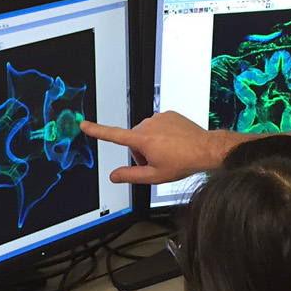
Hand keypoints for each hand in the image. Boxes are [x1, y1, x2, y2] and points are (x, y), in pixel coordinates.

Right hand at [82, 112, 236, 184]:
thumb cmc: (183, 162)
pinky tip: (173, 143)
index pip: (114, 135)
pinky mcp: (168, 114)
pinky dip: (162, 135)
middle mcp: (148, 124)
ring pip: (145, 133)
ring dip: (151, 143)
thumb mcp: (154, 176)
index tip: (84, 125)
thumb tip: (113, 176)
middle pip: (133, 140)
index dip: (97, 131)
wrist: (205, 149)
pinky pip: (158, 126)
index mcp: (143, 139)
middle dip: (140, 152)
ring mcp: (159, 117)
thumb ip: (130, 176)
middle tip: (157, 162)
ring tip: (168, 153)